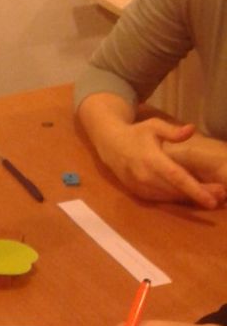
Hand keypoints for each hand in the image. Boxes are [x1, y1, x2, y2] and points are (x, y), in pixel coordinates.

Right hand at [98, 117, 224, 207]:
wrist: (110, 145)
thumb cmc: (136, 133)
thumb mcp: (154, 126)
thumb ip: (172, 131)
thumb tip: (191, 129)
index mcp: (152, 160)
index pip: (177, 178)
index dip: (196, 190)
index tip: (212, 200)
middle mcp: (146, 177)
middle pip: (178, 191)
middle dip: (200, 194)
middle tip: (222, 195)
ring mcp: (141, 188)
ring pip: (171, 198)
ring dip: (191, 199)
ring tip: (211, 197)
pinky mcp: (139, 194)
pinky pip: (162, 199)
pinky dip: (177, 199)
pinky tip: (191, 195)